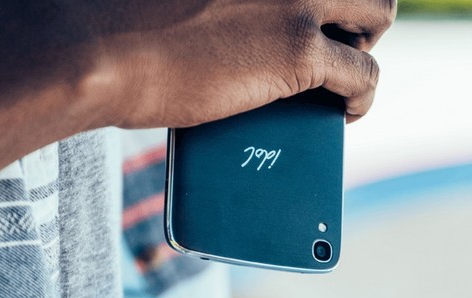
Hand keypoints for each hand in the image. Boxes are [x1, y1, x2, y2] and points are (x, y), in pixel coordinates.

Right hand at [98, 0, 395, 126]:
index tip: (321, 17)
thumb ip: (232, 0)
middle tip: (339, 40)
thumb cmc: (121, 21)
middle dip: (360, 13)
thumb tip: (249, 24)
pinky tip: (346, 112)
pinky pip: (365, 74)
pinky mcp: (298, 51)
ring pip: (378, 13)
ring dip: (367, 47)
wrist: (93, 48)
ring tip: (344, 79)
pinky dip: (363, 97)